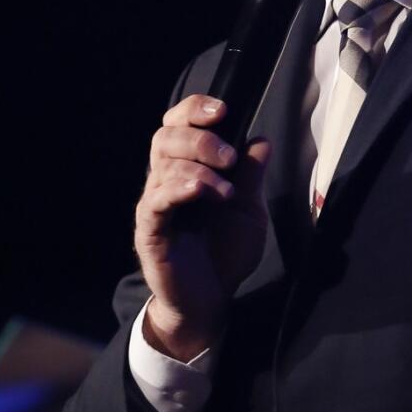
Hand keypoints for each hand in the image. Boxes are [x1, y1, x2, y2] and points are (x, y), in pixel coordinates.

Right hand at [135, 94, 270, 360]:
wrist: (211, 301)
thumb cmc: (225, 254)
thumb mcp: (249, 211)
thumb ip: (251, 177)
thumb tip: (261, 140)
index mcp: (186, 169)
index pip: (177, 124)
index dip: (193, 110)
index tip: (222, 110)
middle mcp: (164, 181)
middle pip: (166, 137)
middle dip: (200, 138)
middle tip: (229, 158)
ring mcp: (155, 205)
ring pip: (163, 165)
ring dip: (199, 169)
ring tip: (227, 192)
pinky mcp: (149, 231)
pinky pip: (157, 200)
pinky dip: (181, 188)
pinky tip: (203, 193)